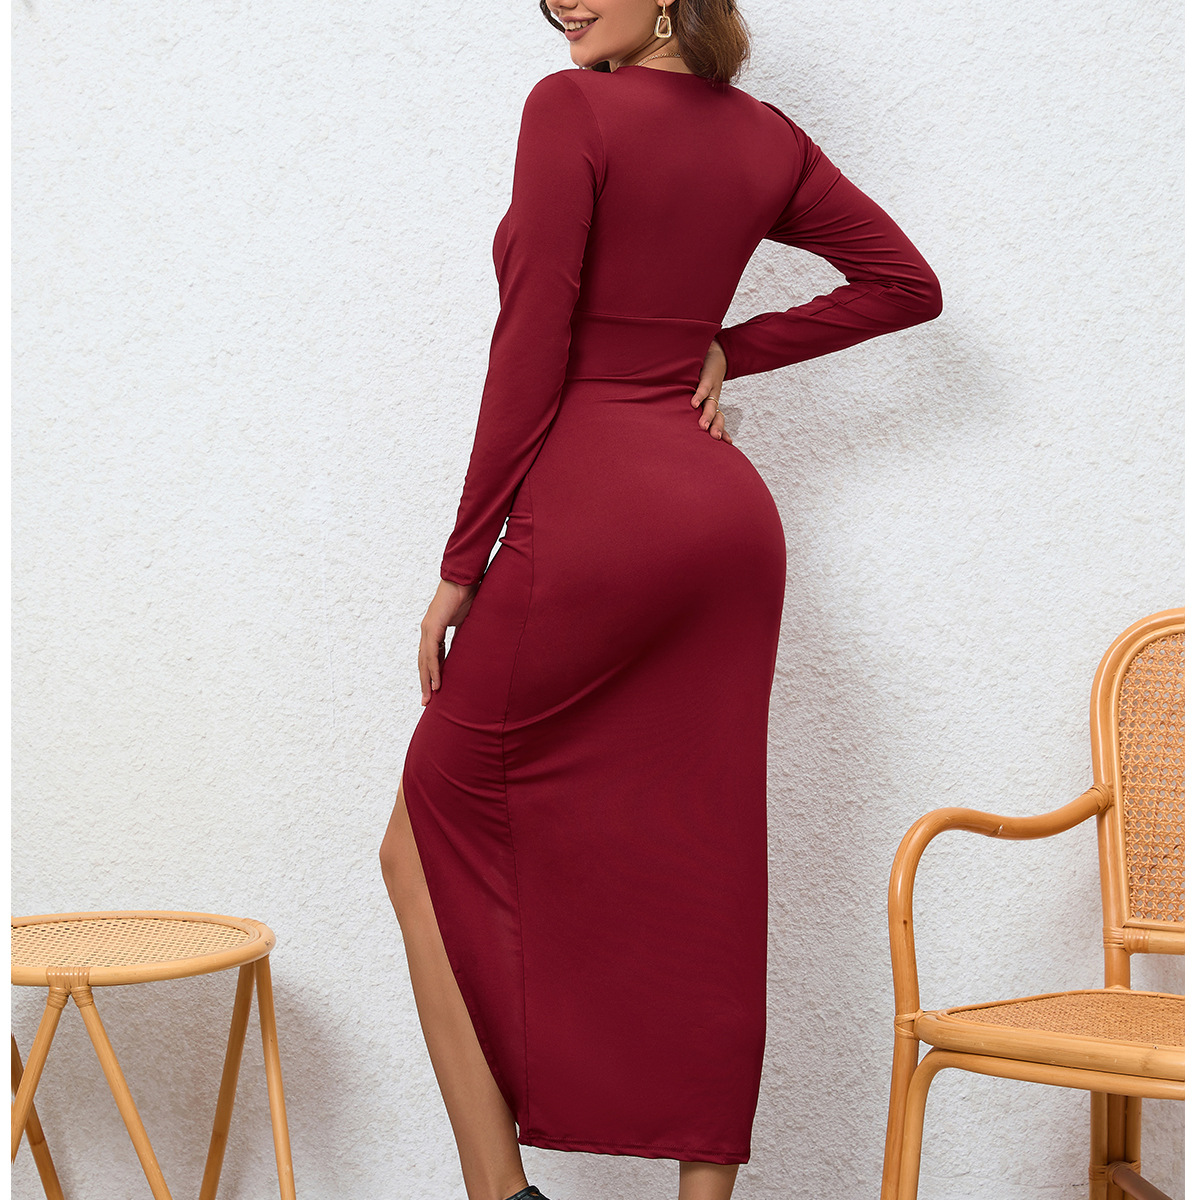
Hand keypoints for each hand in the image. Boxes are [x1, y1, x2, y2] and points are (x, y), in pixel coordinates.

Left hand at [419, 578, 480, 705]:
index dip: (432, 672)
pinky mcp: (433, 627)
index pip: (431, 656)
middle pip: (424, 662)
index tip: (435, 688)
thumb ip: (466, 632)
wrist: (463, 578)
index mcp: (435, 629)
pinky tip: (436, 682)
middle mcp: (428, 630)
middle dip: (425, 682)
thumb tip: (474, 643)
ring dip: (427, 680)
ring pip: (425, 661)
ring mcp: (428, 629)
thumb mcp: (468, 619)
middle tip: (426, 701)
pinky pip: (432, 653)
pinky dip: (434, 668)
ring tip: (429, 697)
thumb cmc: (468, 594)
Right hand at [690, 338, 731, 444]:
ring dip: (707, 416)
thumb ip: (695, 403)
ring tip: (703, 427)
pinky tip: (693, 404)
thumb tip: (685, 415)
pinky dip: (699, 396)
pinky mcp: (706, 377)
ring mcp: (711, 388)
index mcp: (712, 402)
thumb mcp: (702, 391)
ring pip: (710, 405)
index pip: (719, 419)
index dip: (722, 430)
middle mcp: (713, 397)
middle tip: (715, 439)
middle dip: (716, 427)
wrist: (717, 352)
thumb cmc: (705, 374)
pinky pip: (702, 388)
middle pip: (717, 415)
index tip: (728, 443)